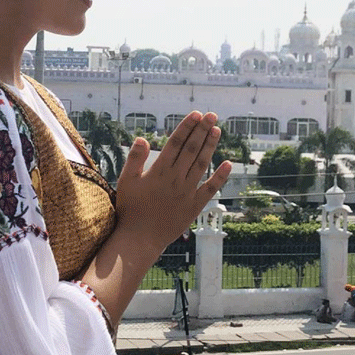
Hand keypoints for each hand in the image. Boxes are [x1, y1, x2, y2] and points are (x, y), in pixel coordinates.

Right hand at [113, 111, 231, 252]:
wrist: (140, 239)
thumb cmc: (130, 209)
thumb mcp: (126, 182)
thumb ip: (134, 159)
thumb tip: (142, 138)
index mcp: (159, 171)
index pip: (176, 143)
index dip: (187, 127)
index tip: (196, 114)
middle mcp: (175, 179)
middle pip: (191, 149)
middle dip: (202, 130)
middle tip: (212, 115)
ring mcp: (187, 192)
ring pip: (201, 164)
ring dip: (210, 146)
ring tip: (217, 130)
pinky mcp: (194, 206)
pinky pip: (210, 189)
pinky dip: (220, 177)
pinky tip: (228, 163)